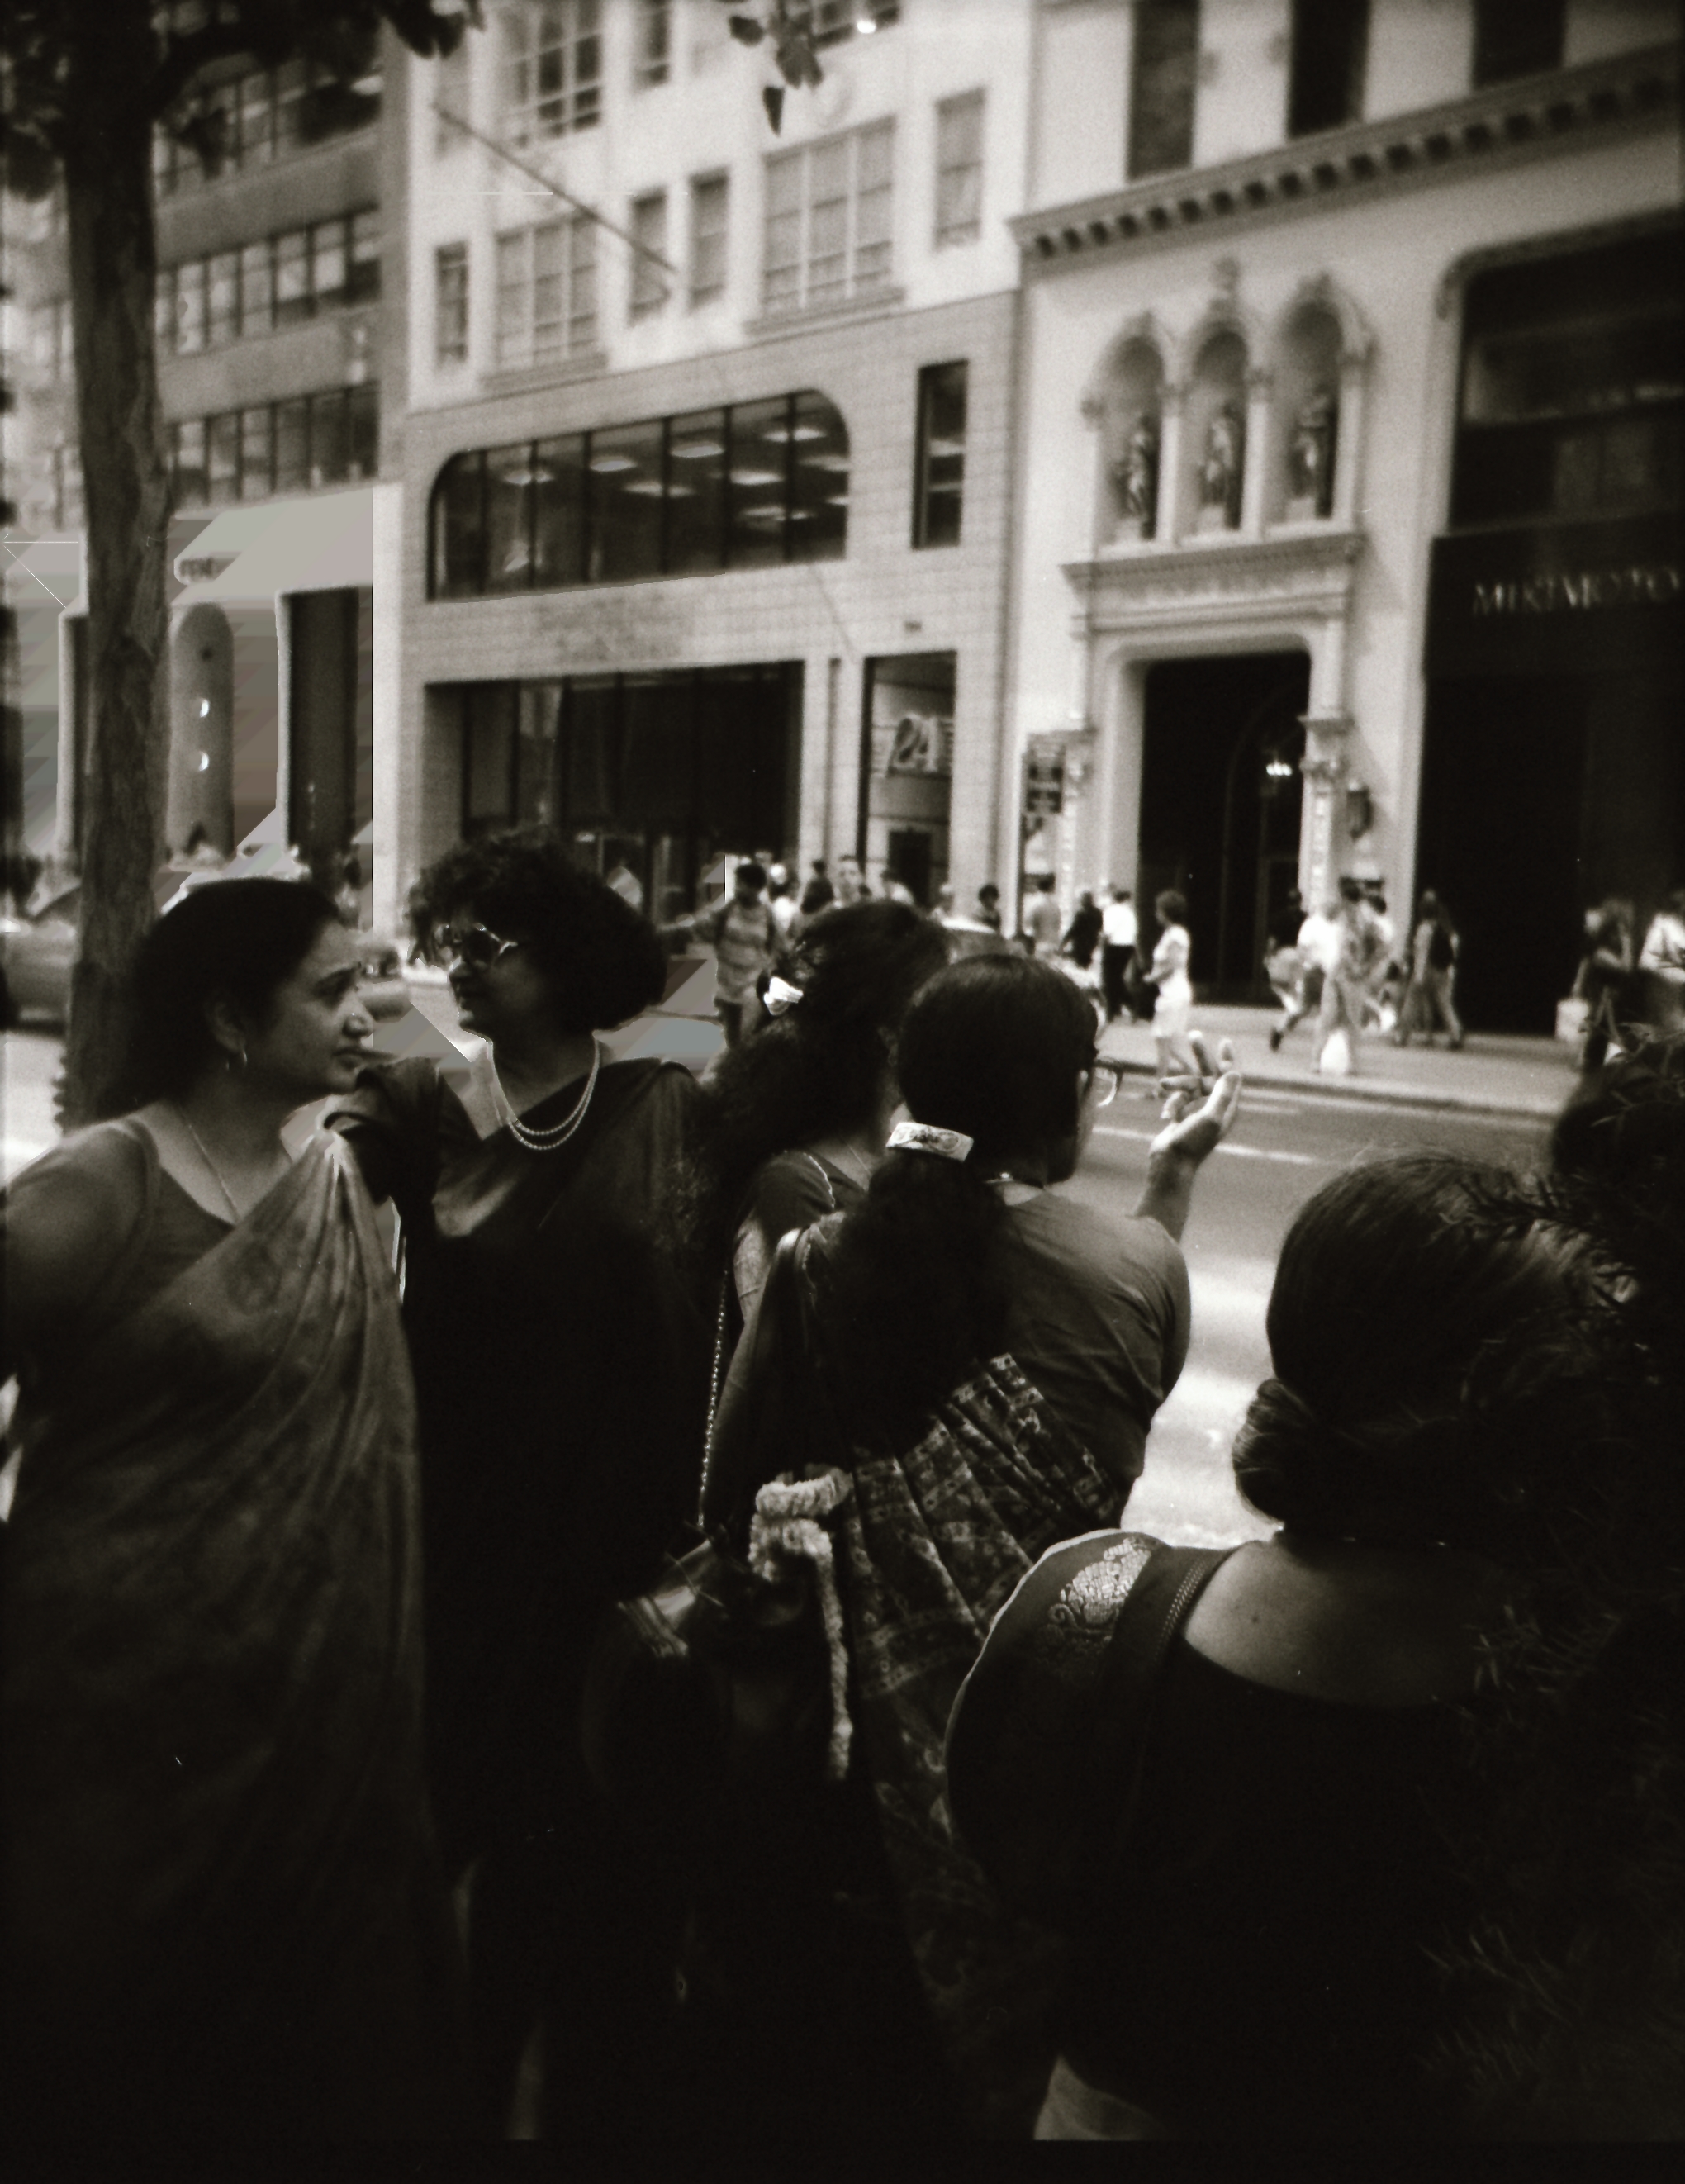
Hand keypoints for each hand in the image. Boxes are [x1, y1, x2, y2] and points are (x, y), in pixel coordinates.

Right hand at [1152, 1033, 1241, 1163]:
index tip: (1224, 1041)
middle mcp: (1214, 1107)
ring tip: (1162, 1084)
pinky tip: (1165, 1115)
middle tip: (1194, 1035)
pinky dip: (1170, 1103)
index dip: (1228, 1059)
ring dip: (1176, 1085)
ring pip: (1188, 1086)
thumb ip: (1223, 1094)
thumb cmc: (1193, 1142)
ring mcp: (1197, 1111)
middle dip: (1201, 1056)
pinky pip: (1177, 1099)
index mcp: (1226, 1107)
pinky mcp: (1182, 1115)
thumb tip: (1235, 1071)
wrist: (1170, 1164)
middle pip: (1209, 1074)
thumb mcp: (1211, 1117)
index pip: (1230, 1077)